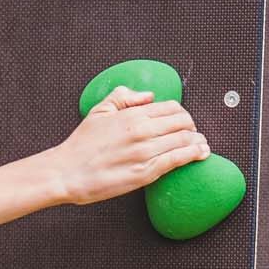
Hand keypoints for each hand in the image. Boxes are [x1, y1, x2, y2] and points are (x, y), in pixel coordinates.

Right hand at [54, 87, 208, 204]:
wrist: (66, 173)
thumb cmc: (80, 146)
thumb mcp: (97, 112)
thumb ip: (123, 97)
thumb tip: (147, 95)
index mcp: (132, 115)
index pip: (170, 108)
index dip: (181, 113)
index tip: (182, 120)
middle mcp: (142, 131)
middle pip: (183, 122)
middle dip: (191, 126)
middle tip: (192, 132)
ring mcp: (146, 152)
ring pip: (185, 140)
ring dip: (198, 141)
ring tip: (201, 144)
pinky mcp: (147, 172)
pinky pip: (179, 159)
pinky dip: (194, 154)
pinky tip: (201, 154)